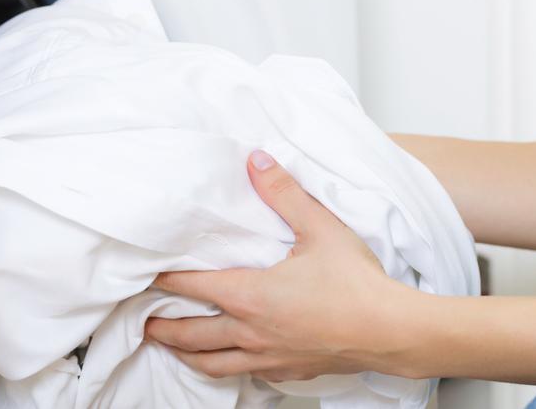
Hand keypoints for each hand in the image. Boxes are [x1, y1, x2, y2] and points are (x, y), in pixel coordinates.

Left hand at [144, 150, 422, 382]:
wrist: (392, 332)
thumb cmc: (357, 284)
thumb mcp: (319, 228)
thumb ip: (284, 194)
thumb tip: (257, 161)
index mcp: (250, 296)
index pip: (193, 286)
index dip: (165, 279)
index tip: (146, 274)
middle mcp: (251, 331)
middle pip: (192, 335)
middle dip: (163, 326)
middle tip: (143, 320)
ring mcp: (269, 357)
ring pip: (213, 363)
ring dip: (187, 354)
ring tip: (172, 347)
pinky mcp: (289, 370)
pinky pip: (247, 374)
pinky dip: (228, 368)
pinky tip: (231, 361)